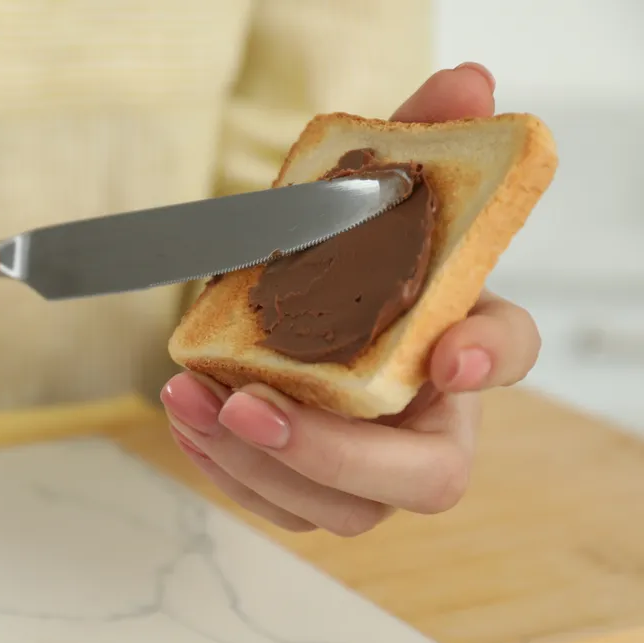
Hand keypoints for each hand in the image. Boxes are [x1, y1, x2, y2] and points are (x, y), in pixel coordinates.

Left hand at [160, 63, 541, 535]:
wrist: (301, 305)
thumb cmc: (350, 263)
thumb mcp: (375, 195)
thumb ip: (416, 141)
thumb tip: (465, 85)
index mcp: (460, 344)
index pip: (505, 351)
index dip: (488, 356)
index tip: (452, 353)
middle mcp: (427, 422)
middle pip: (420, 478)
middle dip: (331, 451)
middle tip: (250, 403)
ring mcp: (368, 468)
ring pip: (334, 508)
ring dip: (252, 462)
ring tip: (189, 401)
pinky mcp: (305, 485)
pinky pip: (274, 502)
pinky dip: (224, 468)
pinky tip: (185, 417)